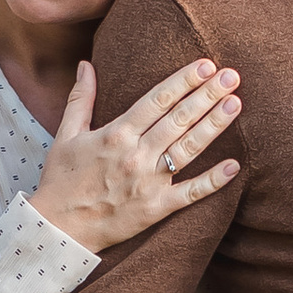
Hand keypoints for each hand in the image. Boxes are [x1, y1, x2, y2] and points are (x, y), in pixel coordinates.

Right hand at [34, 60, 240, 255]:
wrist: (57, 228)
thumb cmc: (61, 180)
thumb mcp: (66, 135)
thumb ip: (81, 98)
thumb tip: (86, 64)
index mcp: (116, 134)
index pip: (157, 100)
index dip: (183, 80)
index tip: (206, 65)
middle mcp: (135, 155)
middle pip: (178, 119)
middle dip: (207, 95)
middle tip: (231, 76)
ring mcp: (148, 183)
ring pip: (188, 149)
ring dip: (214, 125)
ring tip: (235, 103)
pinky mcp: (156, 209)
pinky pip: (190, 194)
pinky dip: (212, 181)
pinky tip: (234, 165)